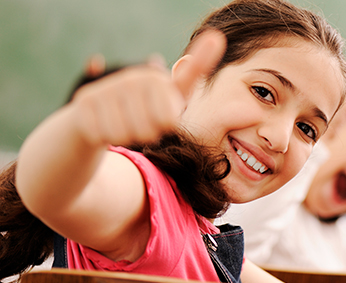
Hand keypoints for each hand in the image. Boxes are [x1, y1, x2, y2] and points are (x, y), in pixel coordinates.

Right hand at [69, 30, 225, 146]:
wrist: (98, 117)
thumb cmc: (146, 109)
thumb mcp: (173, 95)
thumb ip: (191, 75)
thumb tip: (216, 37)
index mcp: (157, 79)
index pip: (169, 118)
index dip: (167, 125)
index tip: (188, 82)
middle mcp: (133, 78)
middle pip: (151, 130)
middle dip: (149, 135)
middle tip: (143, 124)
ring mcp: (108, 88)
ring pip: (127, 134)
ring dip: (128, 138)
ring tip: (126, 125)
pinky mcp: (86, 101)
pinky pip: (105, 136)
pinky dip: (108, 138)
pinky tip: (106, 126)